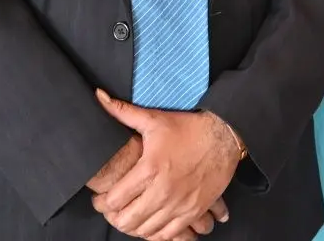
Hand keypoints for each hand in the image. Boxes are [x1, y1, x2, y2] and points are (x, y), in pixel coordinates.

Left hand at [91, 89, 238, 239]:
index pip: (114, 200)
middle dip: (114, 217)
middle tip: (113, 210)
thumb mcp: (154, 119)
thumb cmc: (188, 128)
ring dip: (134, 227)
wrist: (224, 136)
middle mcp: (163, 190)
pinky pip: (169, 235)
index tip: (100, 199)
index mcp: (149, 168)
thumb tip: (99, 97)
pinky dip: (156, 234)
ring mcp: (180, 204)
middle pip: (127, 220)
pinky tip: (152, 224)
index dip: (101, 203)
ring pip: (146, 231)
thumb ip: (122, 112)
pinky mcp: (194, 211)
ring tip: (131, 216)